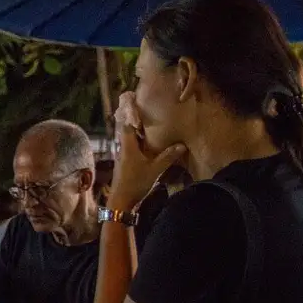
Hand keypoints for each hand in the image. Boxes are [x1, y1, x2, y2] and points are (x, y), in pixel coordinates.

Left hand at [108, 91, 186, 209]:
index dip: (131, 112)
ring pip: (128, 140)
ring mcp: (122, 157)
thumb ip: (168, 156)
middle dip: (134, 120)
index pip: (127, 124)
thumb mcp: (155, 169)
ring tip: (148, 124)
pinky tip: (146, 144)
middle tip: (143, 109)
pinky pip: (130, 148)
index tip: (134, 100)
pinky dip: (137, 143)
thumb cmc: (135, 183)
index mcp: (128, 146)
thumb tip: (181, 145)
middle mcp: (123, 148)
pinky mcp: (124, 165)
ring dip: (136, 132)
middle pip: (127, 130)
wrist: (121, 202)